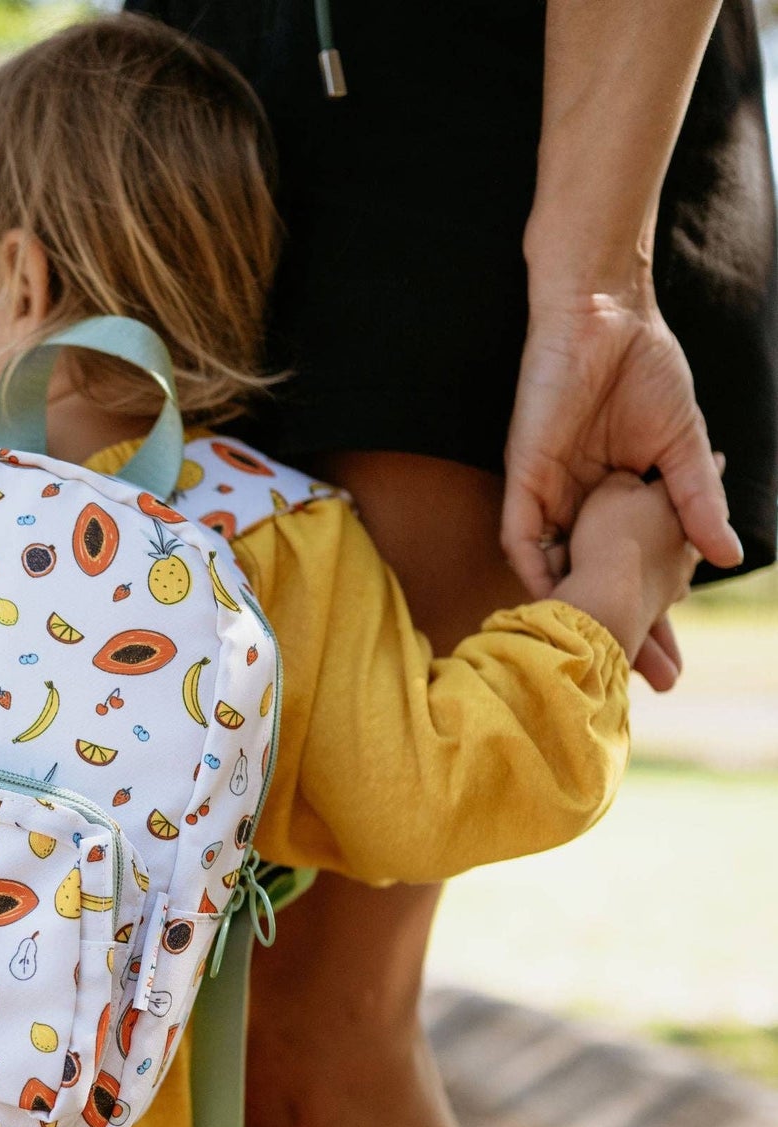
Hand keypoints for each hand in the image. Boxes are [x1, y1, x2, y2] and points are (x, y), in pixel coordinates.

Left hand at [502, 291, 742, 685]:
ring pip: (554, 572)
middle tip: (642, 685)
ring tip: (595, 659)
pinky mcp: (525, 476)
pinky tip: (548, 605)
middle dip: (617, 633)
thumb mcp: (680, 447)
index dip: (653, 619)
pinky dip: (533, 570)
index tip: (672, 668)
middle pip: (593, 585)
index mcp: (616, 502)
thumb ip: (694, 502)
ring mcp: (550, 496)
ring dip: (569, 615)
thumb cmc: (644, 370)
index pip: (633, 572)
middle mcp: (579, 509)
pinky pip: (520, 534)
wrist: (607, 316)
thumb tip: (730, 556)